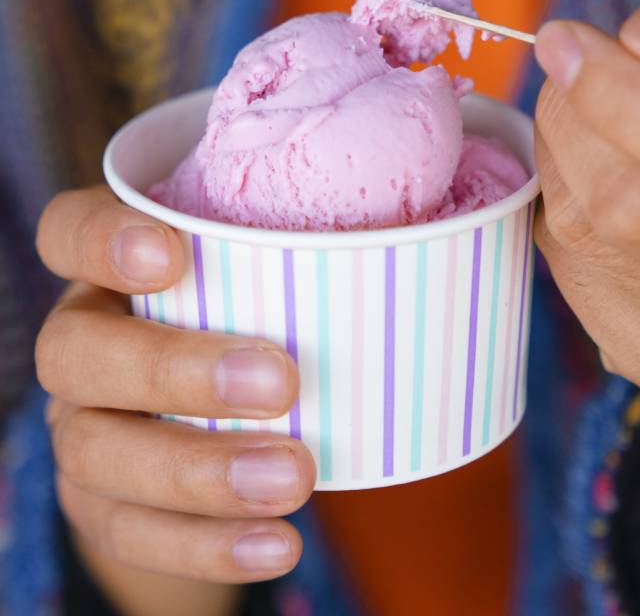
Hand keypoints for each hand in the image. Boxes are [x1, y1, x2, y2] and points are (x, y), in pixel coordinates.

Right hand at [35, 187, 315, 586]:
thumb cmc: (252, 314)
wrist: (202, 424)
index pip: (68, 230)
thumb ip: (306, 245)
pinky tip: (278, 541)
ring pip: (96, 449)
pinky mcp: (99, 503)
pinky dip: (207, 543)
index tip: (174, 253)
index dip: (102, 240)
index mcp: (109, 267)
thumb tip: (436, 233)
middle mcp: (82, 340)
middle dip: (172, 369)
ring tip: (296, 477)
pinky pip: (132, 530)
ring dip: (198, 470)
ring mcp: (82, 425)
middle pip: (73, 351)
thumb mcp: (264, 271)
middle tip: (281, 383)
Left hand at [533, 0, 639, 407]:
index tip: (565, 38)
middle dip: (574, 118)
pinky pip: (573, 273)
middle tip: (576, 70)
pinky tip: (610, 184)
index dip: (615, 91)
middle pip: (625, 203)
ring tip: (600, 122)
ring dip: (564, 162)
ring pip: (585, 241)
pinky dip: (569, 215)